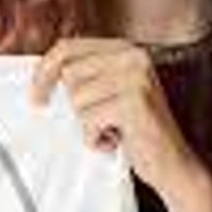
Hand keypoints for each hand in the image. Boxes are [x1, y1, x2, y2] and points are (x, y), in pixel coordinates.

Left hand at [31, 37, 211, 211]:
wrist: (174, 165)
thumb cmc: (137, 132)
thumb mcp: (110, 94)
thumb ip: (85, 77)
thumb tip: (41, 77)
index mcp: (125, 48)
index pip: (67, 47)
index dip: (44, 70)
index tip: (36, 93)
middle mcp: (133, 56)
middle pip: (68, 74)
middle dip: (74, 105)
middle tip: (97, 122)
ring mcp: (135, 78)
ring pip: (76, 99)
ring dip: (88, 124)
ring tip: (112, 131)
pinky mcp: (133, 103)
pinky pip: (88, 120)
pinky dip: (95, 138)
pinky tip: (116, 141)